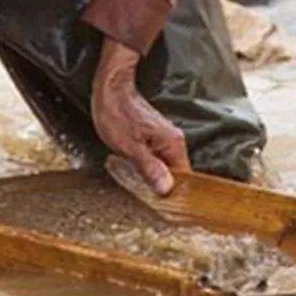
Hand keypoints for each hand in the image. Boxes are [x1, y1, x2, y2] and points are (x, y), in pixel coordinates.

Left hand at [91, 38, 190, 194]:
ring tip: (138, 185)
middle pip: (175, 173)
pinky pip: (156, 158)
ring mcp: (164, 138)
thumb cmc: (117, 114)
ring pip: (164, 166)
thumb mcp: (130, 147)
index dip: (175, 194)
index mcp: (173, 144)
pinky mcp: (154, 136)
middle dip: (161, 186)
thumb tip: (166, 189)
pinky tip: (134, 171)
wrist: (110, 88)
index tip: (164, 207)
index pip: (184, 178)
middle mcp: (174, 141)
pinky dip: (147, 167)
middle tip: (146, 198)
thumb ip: (150, 169)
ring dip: (152, 176)